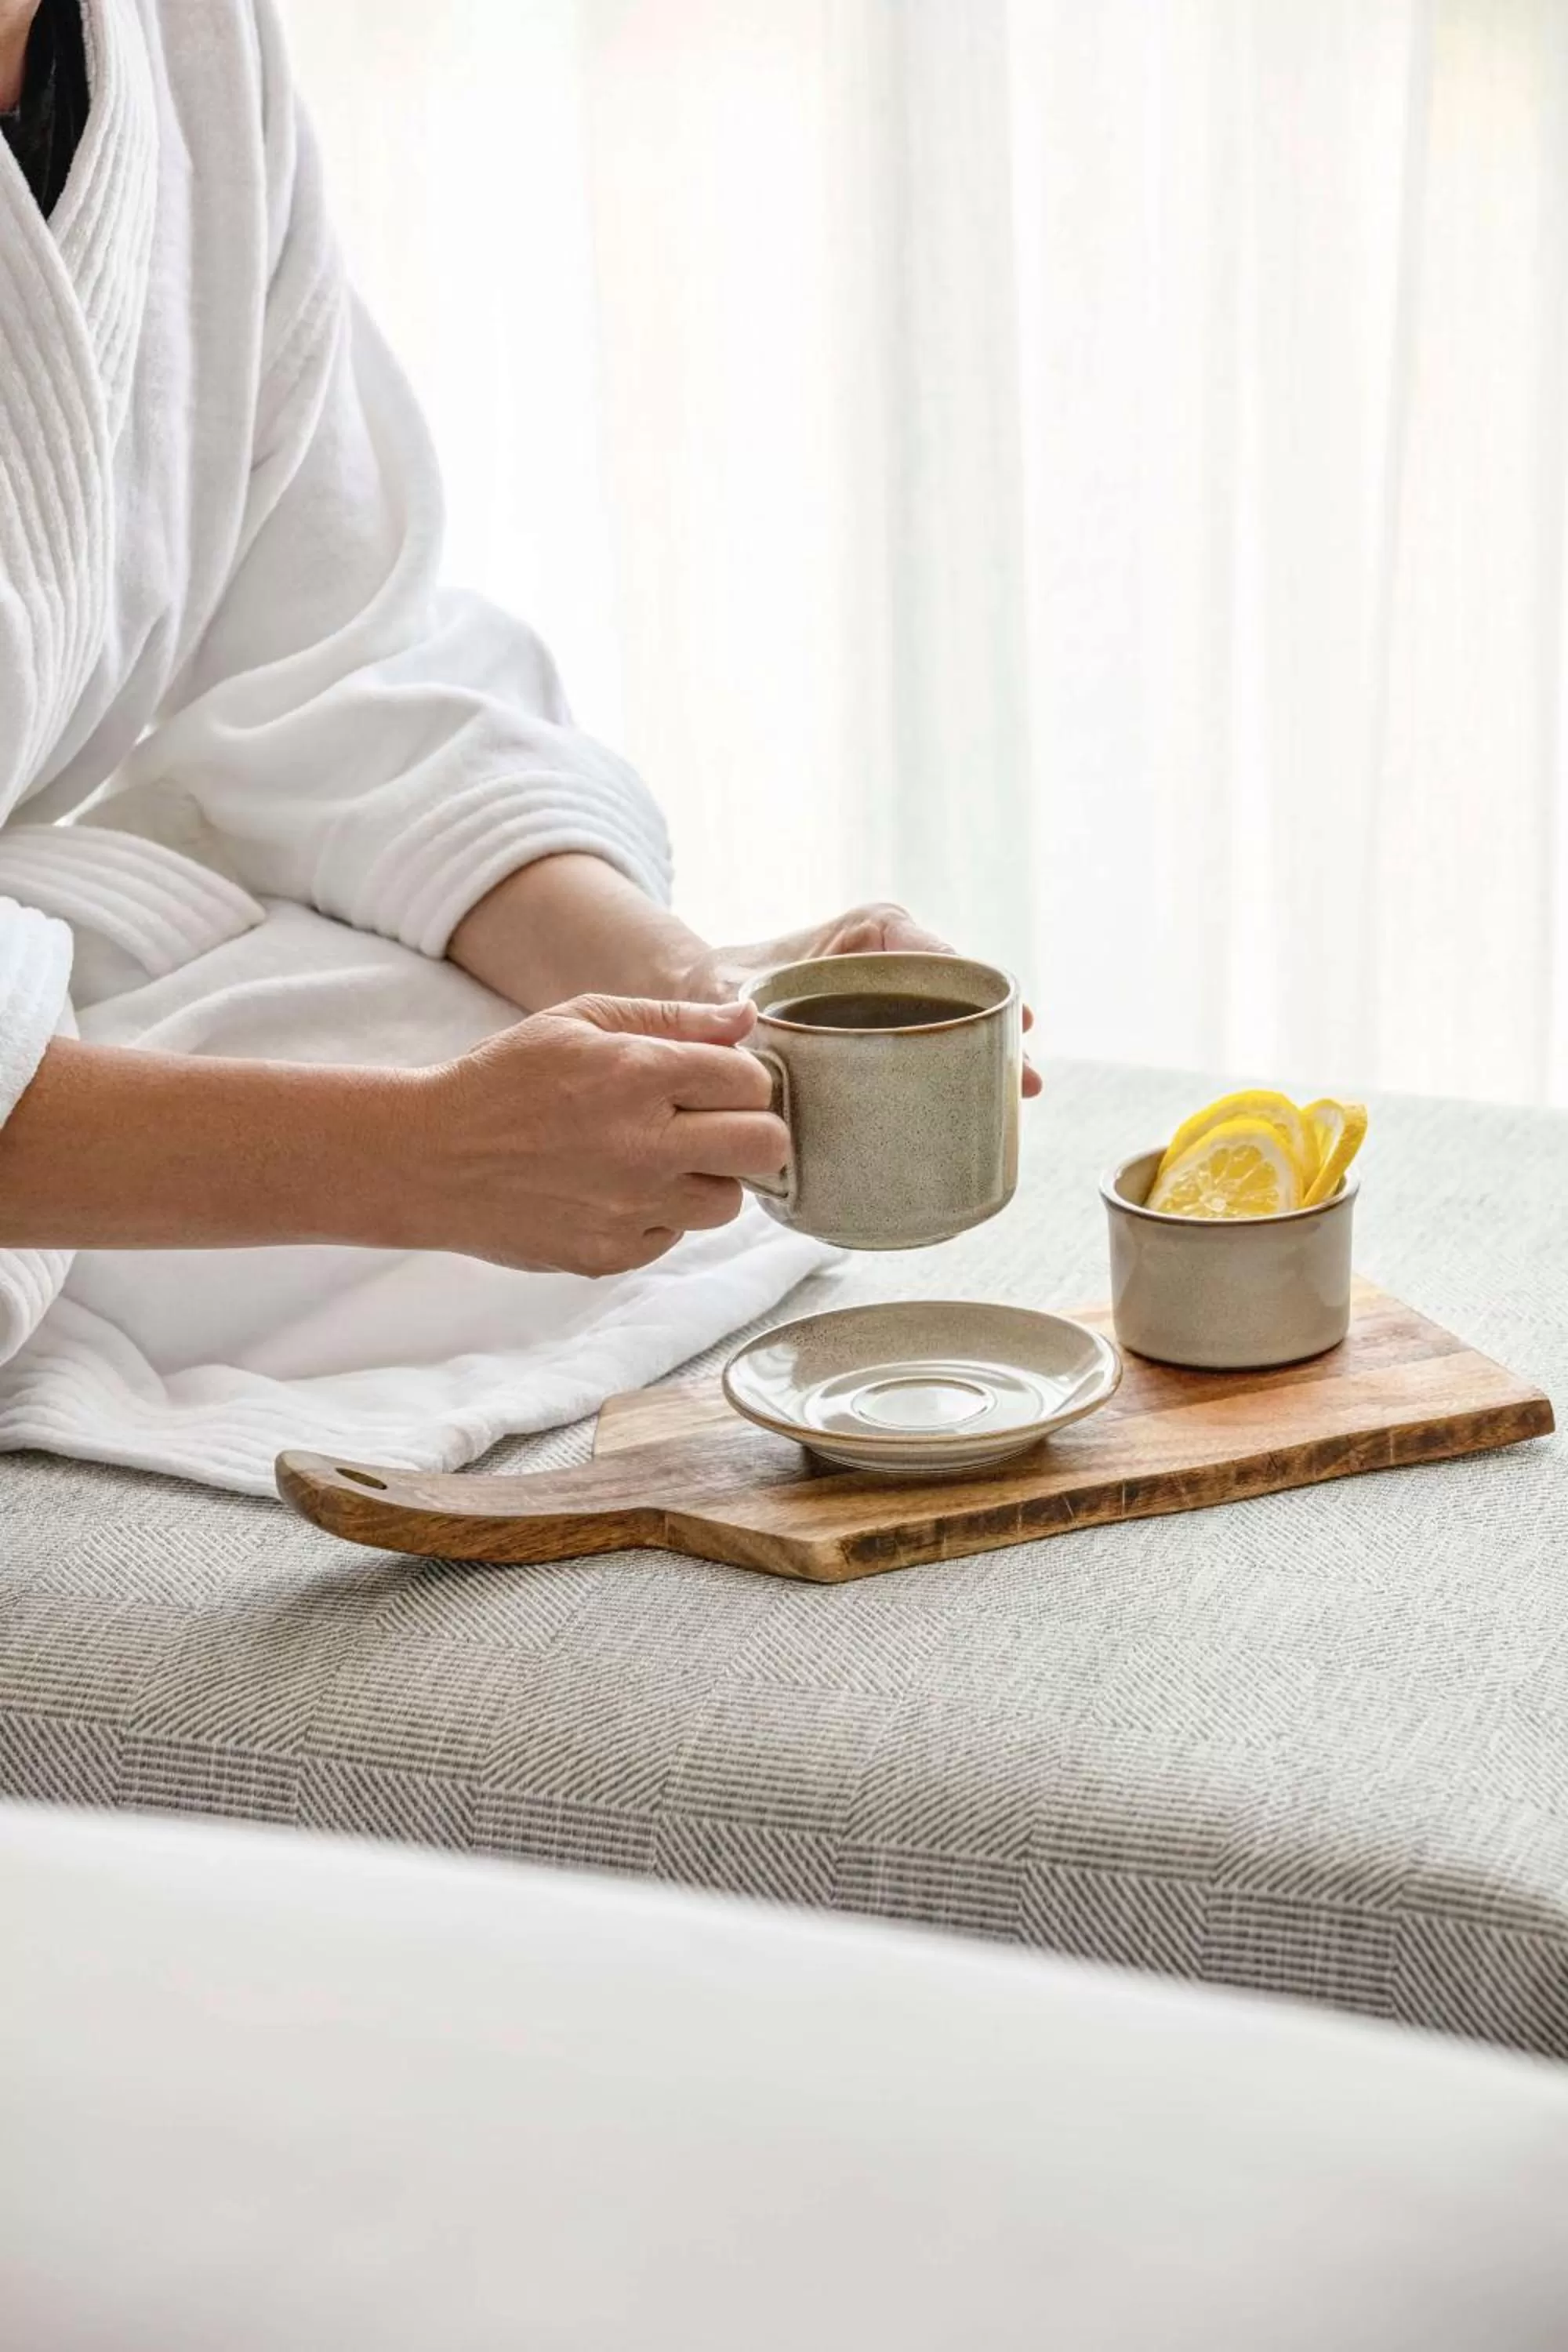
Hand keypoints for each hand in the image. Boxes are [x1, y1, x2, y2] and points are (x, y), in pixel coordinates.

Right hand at [410, 995, 787, 1275]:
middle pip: (765, 1147)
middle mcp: (644, 1147)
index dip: (743, 1079)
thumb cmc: (504, 1080)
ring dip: (707, 1179)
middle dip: (752, 1131)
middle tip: (715, 1126)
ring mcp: (630, 1209)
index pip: (751, 1081)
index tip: (716, 1084)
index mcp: (638, 1075)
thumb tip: (746, 1019)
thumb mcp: (579, 1022)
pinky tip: (615, 1191)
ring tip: (658, 1161)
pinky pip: (674, 1237)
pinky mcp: (612, 1255)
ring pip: (728, 1202)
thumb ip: (671, 1018)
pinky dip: (658, 1216)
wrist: (429, 1159)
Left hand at [683, 901, 1041, 1096]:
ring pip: (954, 1017)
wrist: (708, 994)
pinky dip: (959, 1064)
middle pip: (960, 990)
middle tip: (1026, 1079)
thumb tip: (746, 1048)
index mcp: (869, 933)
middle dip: (996, 1031)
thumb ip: (733, 1019)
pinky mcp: (894, 1020)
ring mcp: (898, 989)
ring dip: (986, 1053)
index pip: (937, 956)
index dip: (978, 991)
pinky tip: (982, 1101)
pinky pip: (935, 1036)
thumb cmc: (721, 986)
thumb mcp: (728, 996)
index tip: (1013, 1022)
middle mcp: (893, 954)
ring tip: (1020, 1093)